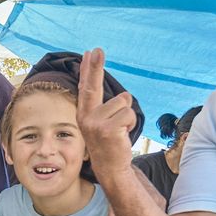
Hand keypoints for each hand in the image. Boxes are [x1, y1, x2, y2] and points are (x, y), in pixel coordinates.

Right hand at [76, 49, 134, 177]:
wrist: (111, 167)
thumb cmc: (109, 142)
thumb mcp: (102, 122)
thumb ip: (104, 105)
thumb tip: (117, 91)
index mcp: (84, 113)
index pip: (86, 87)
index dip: (88, 69)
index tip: (89, 52)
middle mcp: (86, 116)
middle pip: (93, 86)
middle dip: (95, 67)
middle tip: (98, 49)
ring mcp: (96, 123)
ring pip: (123, 102)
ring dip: (127, 115)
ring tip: (121, 129)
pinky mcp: (108, 130)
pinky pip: (129, 114)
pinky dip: (131, 123)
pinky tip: (123, 134)